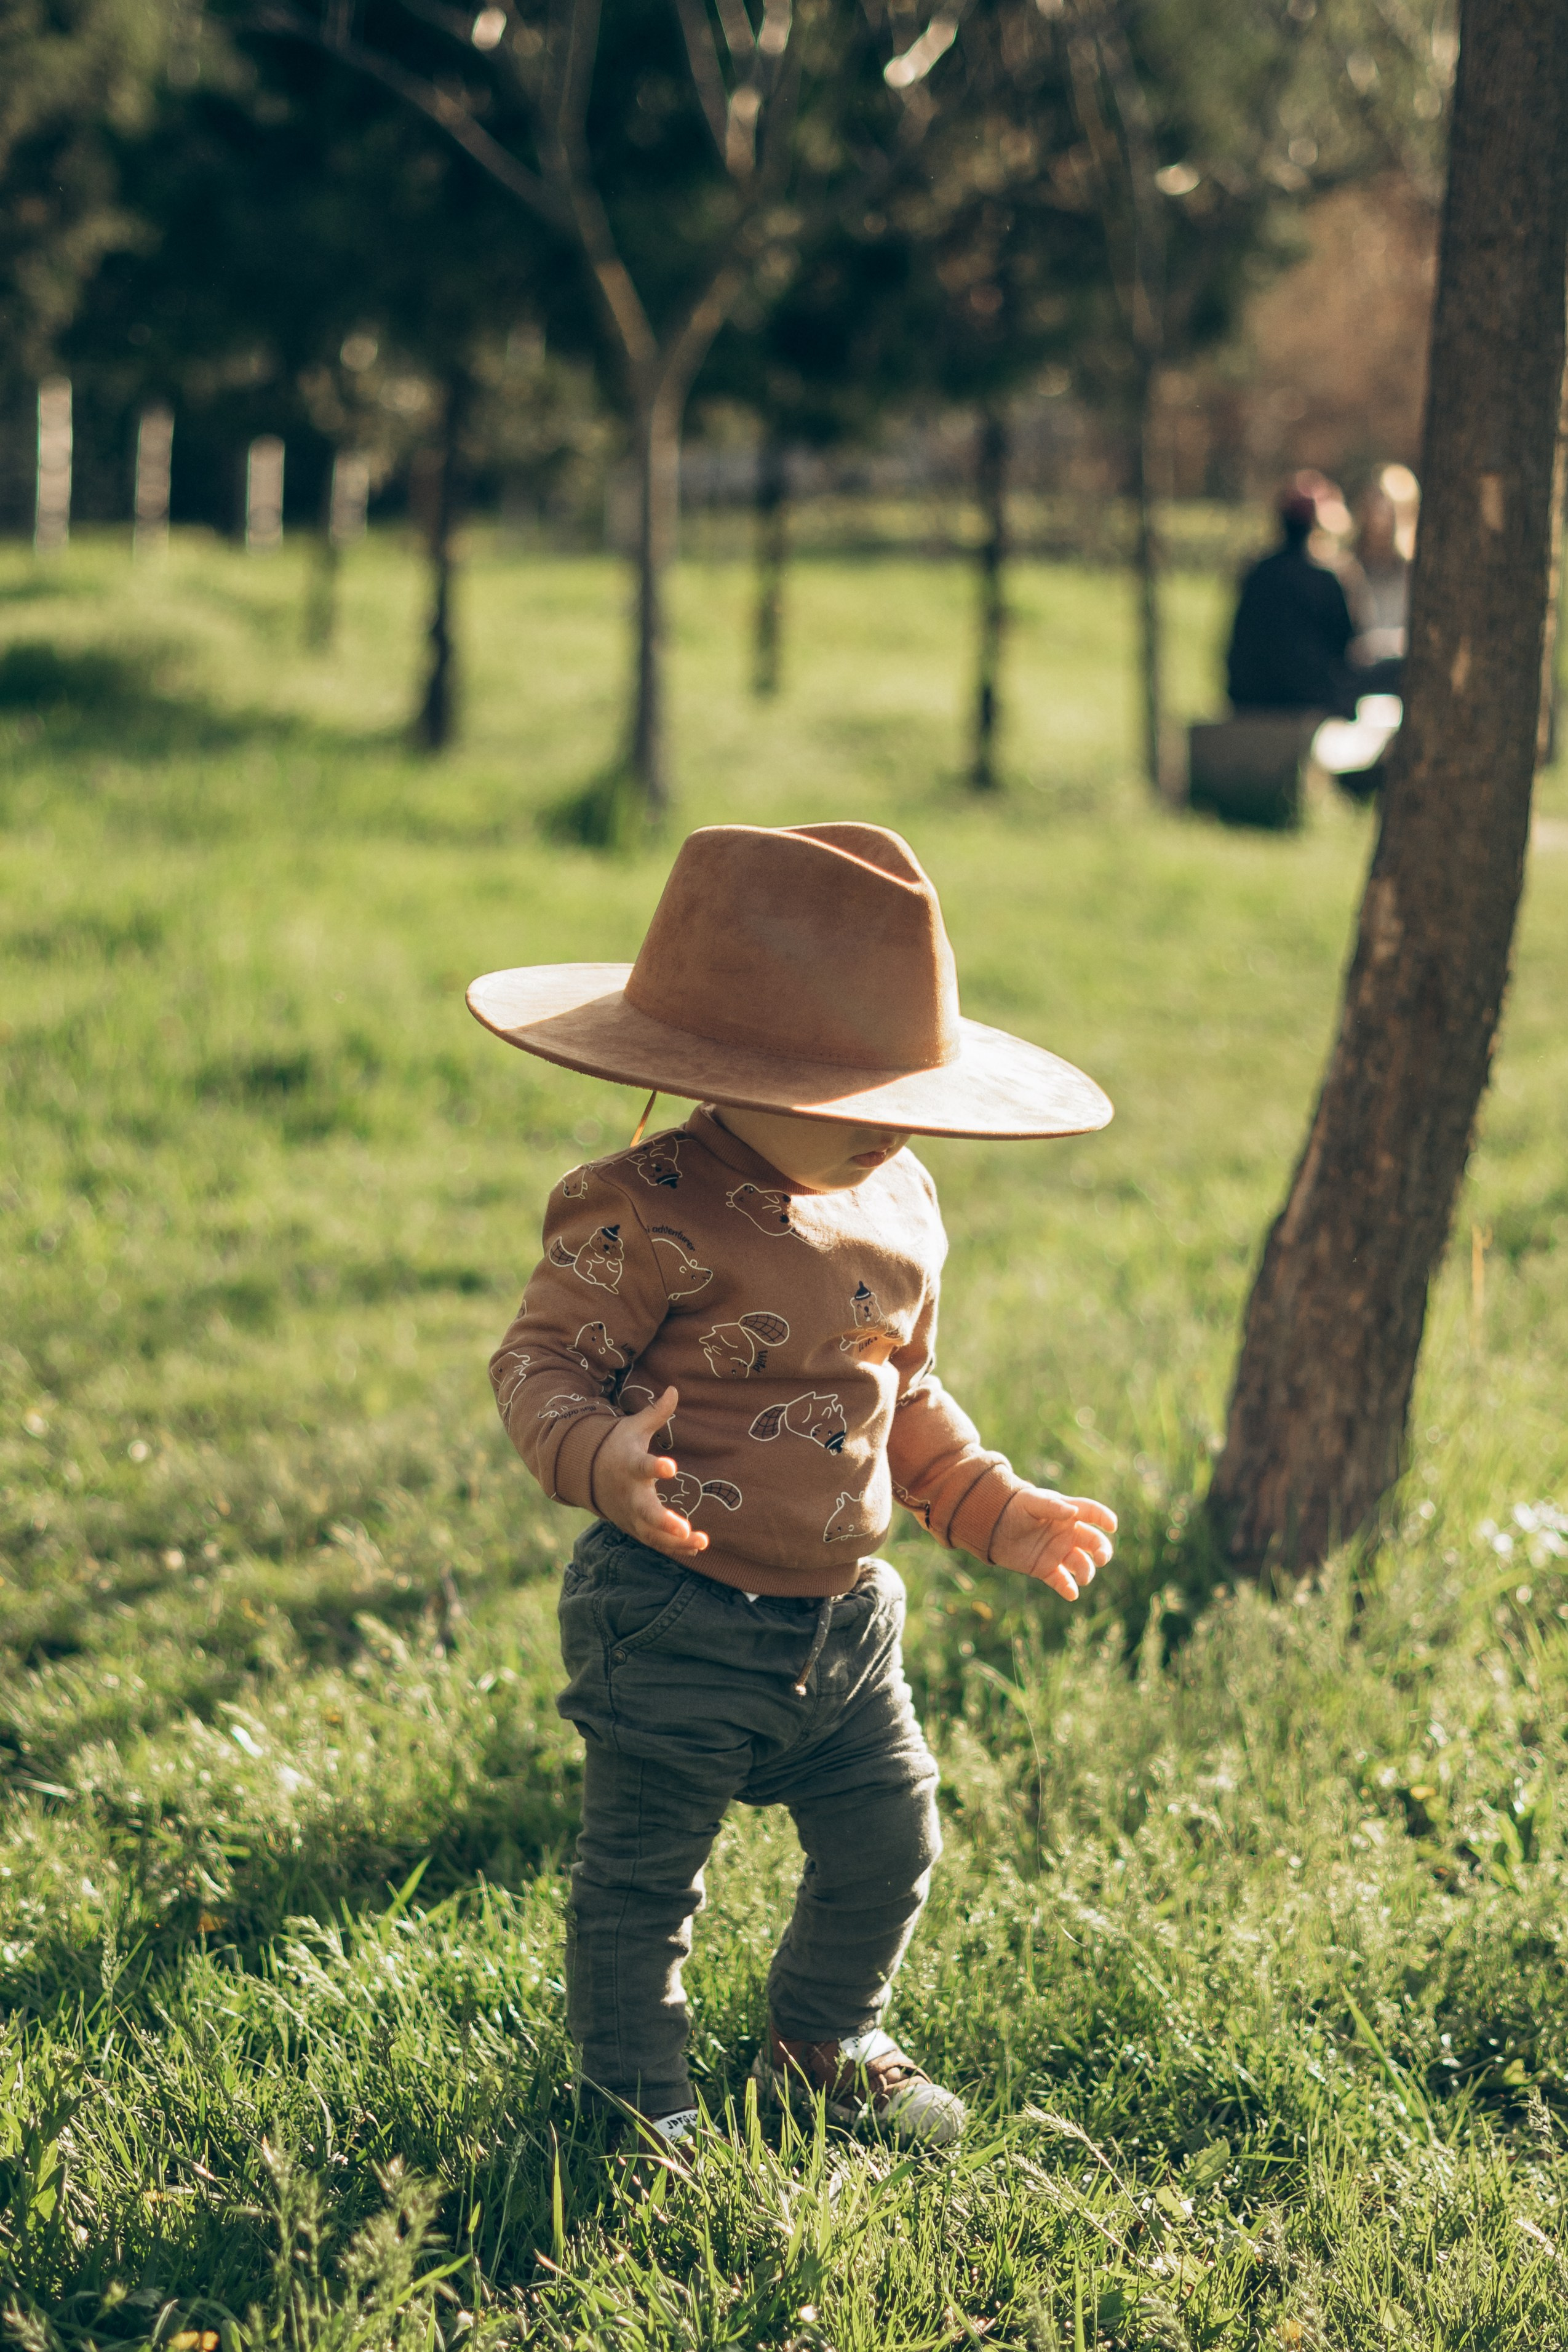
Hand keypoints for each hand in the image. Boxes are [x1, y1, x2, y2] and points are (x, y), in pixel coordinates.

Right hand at [589, 1387, 708, 1562]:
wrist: (588, 1474)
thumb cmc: (619, 1446)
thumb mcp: (633, 1427)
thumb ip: (656, 1413)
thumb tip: (674, 1389)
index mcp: (629, 1464)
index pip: (641, 1466)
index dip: (655, 1467)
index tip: (671, 1467)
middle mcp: (629, 1493)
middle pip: (645, 1511)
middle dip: (664, 1522)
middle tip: (685, 1530)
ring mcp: (630, 1514)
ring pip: (651, 1533)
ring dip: (675, 1541)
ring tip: (701, 1542)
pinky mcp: (635, 1527)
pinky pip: (654, 1542)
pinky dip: (674, 1548)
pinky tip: (697, 1548)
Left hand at [989, 1485, 1116, 1600]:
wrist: (991, 1525)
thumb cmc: (1015, 1507)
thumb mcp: (1031, 1502)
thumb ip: (1051, 1506)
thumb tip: (1073, 1512)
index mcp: (1068, 1512)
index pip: (1092, 1513)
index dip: (1104, 1518)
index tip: (1112, 1526)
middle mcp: (1068, 1534)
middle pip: (1094, 1543)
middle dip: (1102, 1551)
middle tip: (1101, 1559)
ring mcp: (1059, 1553)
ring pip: (1082, 1565)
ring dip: (1086, 1572)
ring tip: (1082, 1579)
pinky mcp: (1046, 1569)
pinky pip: (1062, 1581)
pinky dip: (1068, 1588)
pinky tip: (1072, 1594)